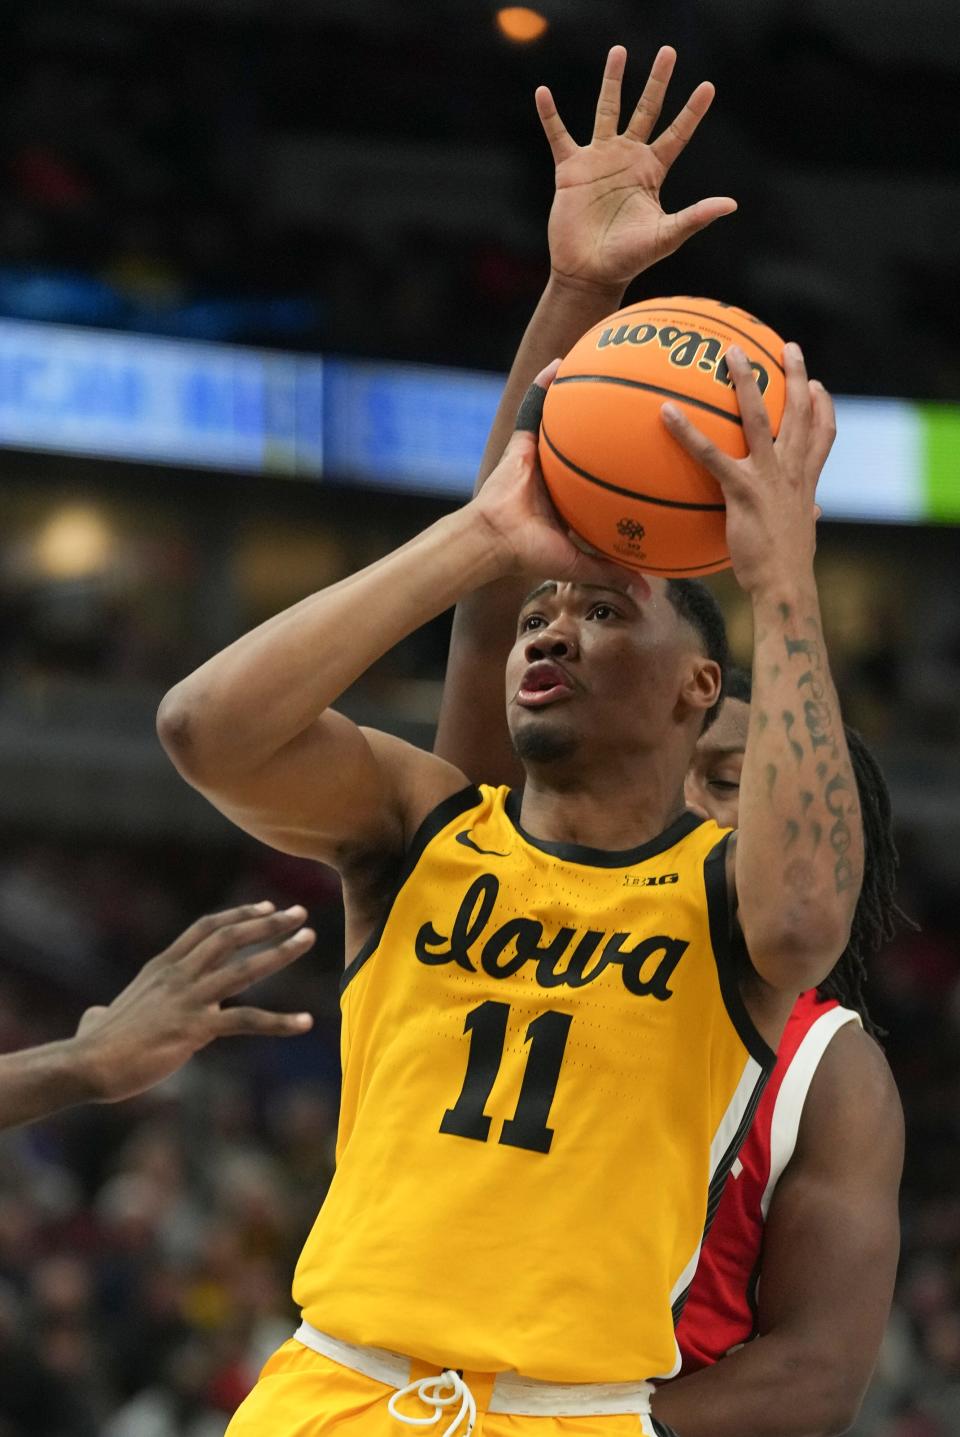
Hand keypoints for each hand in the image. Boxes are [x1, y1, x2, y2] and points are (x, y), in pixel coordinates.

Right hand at [74, 903, 314, 1101]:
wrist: (87, 1064)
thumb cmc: (93, 1045)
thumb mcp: (102, 1016)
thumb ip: (105, 1011)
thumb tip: (97, 1016)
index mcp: (162, 967)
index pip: (206, 928)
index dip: (239, 915)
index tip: (266, 907)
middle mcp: (178, 975)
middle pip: (230, 936)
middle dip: (269, 922)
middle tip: (301, 914)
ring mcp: (188, 999)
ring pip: (245, 968)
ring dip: (281, 951)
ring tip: (308, 939)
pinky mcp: (196, 1028)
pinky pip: (246, 1020)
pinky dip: (279, 1021)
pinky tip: (305, 1023)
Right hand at [471, 361, 645, 591]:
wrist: (495, 540)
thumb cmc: (530, 553)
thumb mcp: (580, 563)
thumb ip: (613, 572)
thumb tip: (647, 592)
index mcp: (573, 501)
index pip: (603, 479)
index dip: (623, 465)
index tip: (651, 453)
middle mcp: (559, 475)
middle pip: (589, 444)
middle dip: (608, 426)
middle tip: (638, 404)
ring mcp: (540, 457)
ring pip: (563, 422)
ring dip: (576, 397)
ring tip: (602, 369)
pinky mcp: (522, 444)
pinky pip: (534, 409)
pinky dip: (543, 386)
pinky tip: (560, 364)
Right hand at [537, 44, 735, 295]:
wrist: (589, 273)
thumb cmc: (629, 259)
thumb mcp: (666, 236)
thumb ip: (695, 217)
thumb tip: (731, 205)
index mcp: (652, 172)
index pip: (677, 134)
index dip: (692, 112)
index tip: (708, 87)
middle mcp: (627, 159)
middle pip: (646, 110)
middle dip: (658, 81)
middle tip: (669, 51)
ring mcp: (599, 161)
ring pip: (607, 110)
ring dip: (612, 81)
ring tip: (618, 51)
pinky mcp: (571, 170)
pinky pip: (559, 135)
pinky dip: (550, 115)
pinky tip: (543, 93)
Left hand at [660, 344, 835, 593]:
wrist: (784, 585)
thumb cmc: (786, 568)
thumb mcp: (800, 535)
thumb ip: (803, 516)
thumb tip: (812, 514)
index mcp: (805, 482)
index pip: (823, 436)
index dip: (823, 408)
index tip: (818, 386)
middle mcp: (791, 471)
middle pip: (799, 413)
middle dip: (796, 376)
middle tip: (789, 347)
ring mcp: (768, 476)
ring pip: (758, 417)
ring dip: (745, 381)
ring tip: (730, 353)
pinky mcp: (741, 489)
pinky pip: (709, 454)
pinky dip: (686, 431)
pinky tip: (665, 412)